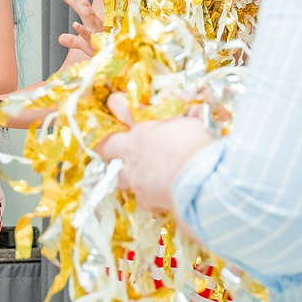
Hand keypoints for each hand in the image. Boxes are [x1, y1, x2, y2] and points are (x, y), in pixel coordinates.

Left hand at [54, 0, 103, 64]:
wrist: (120, 59)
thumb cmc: (105, 50)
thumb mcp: (87, 45)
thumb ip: (74, 41)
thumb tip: (60, 38)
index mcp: (92, 21)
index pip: (82, 4)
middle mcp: (95, 23)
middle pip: (83, 5)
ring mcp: (97, 31)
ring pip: (86, 15)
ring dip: (75, 4)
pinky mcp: (99, 43)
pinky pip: (90, 36)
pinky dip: (83, 30)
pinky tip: (75, 24)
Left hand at [95, 112, 214, 213]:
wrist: (197, 177)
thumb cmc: (194, 146)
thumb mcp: (191, 124)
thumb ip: (186, 119)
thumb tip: (195, 110)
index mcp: (142, 129)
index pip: (120, 108)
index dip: (116, 105)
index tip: (115, 101)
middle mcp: (131, 152)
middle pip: (105, 148)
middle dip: (108, 149)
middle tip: (116, 151)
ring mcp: (133, 177)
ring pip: (116, 178)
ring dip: (125, 177)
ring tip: (137, 177)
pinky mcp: (143, 198)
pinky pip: (140, 199)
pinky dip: (148, 198)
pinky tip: (158, 197)